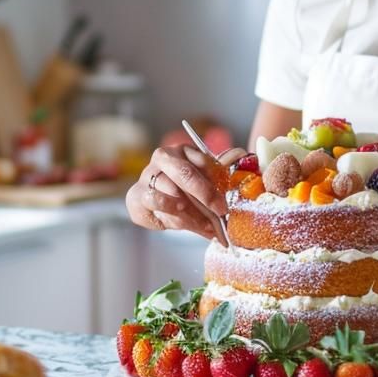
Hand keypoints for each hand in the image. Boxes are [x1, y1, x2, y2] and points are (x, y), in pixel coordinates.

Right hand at [126, 145, 246, 244]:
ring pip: (171, 194)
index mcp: (183, 151)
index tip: (225, 204)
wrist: (157, 207)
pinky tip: (179, 223)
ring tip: (203, 225)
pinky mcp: (135, 196)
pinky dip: (170, 217)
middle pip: (185, 173)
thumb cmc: (186, 193)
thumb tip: (242, 156)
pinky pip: (154, 205)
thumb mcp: (206, 184)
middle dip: (205, 196)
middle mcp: (163, 158)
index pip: (203, 162)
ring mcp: (147, 176)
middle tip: (220, 213)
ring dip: (190, 213)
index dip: (217, 184)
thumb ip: (221, 174)